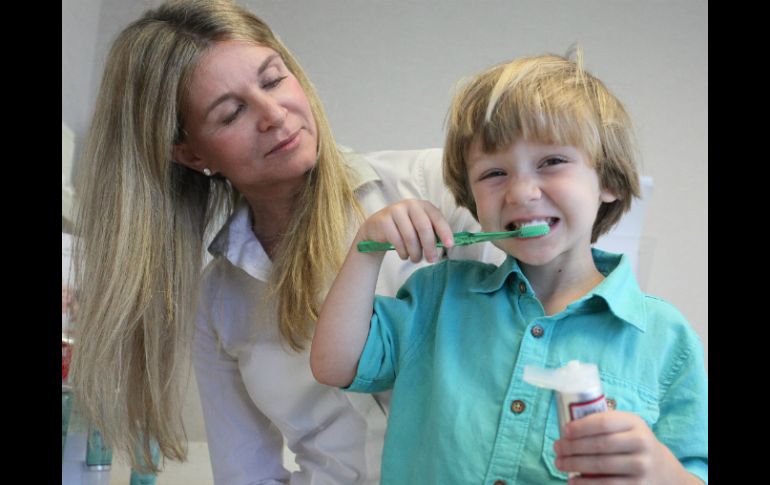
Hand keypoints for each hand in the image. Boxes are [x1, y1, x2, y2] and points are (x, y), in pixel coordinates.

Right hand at [356, 199, 453, 262]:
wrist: (377, 228)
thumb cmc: (404, 229)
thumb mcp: (419, 227)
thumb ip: (432, 232)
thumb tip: (447, 245)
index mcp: (423, 205)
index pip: (437, 218)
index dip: (444, 231)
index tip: (449, 245)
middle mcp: (410, 205)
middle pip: (424, 228)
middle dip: (429, 247)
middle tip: (432, 260)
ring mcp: (396, 210)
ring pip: (410, 237)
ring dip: (415, 253)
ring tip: (416, 259)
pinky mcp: (384, 220)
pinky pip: (397, 241)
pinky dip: (403, 252)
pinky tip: (404, 255)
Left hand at [554, 411, 701, 483]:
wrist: (662, 470)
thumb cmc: (633, 443)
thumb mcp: (627, 426)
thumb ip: (604, 423)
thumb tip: (568, 429)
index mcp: (635, 424)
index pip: (603, 422)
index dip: (580, 427)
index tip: (564, 431)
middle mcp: (641, 444)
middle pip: (599, 445)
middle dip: (572, 447)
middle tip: (556, 448)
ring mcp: (641, 467)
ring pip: (600, 466)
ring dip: (575, 465)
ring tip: (559, 463)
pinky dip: (586, 484)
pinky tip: (573, 481)